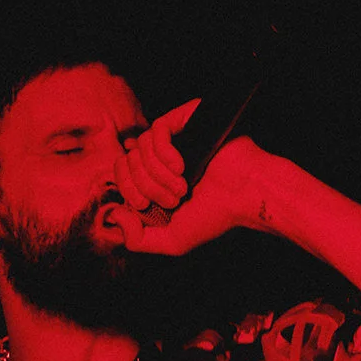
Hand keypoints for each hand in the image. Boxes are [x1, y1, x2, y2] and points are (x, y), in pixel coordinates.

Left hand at [108, 97, 278, 257]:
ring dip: (159, 175)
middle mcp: (161, 155)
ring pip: (141, 147)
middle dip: (146, 186)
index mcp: (155, 177)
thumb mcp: (172, 241)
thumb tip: (114, 215)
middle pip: (127, 160)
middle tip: (174, 199)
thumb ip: (138, 240)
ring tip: (183, 187)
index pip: (120, 173)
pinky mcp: (186, 119)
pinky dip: (164, 152)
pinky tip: (182, 167)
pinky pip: (157, 129)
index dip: (127, 191)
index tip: (146, 206)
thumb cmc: (215, 216)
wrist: (246, 195)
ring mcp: (174, 137)